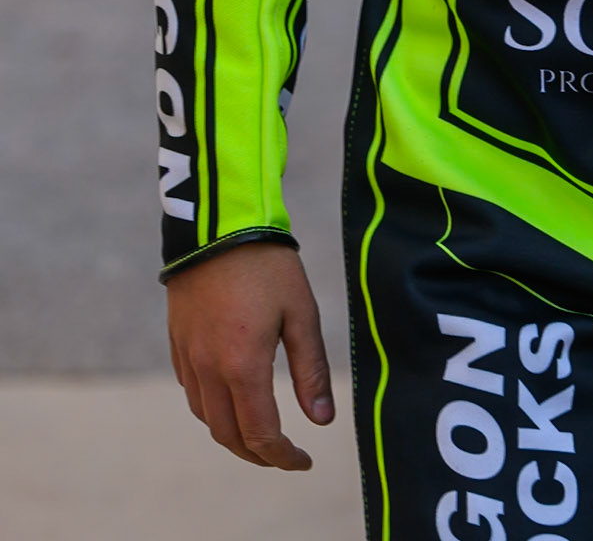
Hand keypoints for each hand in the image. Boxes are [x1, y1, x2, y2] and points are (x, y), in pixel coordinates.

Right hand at [166, 242, 333, 468]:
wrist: (218, 225)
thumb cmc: (268, 265)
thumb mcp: (301, 312)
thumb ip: (312, 370)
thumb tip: (322, 420)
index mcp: (243, 367)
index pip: (261, 435)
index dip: (283, 457)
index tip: (304, 460)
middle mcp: (209, 370)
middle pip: (228, 435)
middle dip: (257, 454)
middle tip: (284, 455)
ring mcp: (188, 357)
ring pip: (206, 417)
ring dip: (232, 434)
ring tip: (260, 432)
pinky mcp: (178, 342)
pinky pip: (192, 391)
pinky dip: (212, 407)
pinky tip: (231, 396)